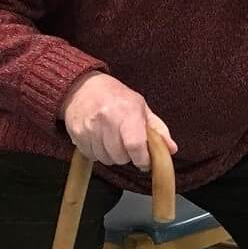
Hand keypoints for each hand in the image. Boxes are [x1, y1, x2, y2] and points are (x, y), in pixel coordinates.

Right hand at [61, 73, 175, 169]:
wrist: (82, 87)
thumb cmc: (115, 97)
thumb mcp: (141, 107)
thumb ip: (157, 129)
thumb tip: (171, 149)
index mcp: (127, 112)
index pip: (135, 146)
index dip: (142, 159)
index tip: (145, 161)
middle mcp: (107, 119)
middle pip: (120, 157)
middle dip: (127, 156)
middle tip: (125, 143)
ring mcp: (89, 127)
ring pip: (105, 159)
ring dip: (111, 155)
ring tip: (111, 139)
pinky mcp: (77, 134)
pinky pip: (92, 156)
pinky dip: (97, 152)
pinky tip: (99, 139)